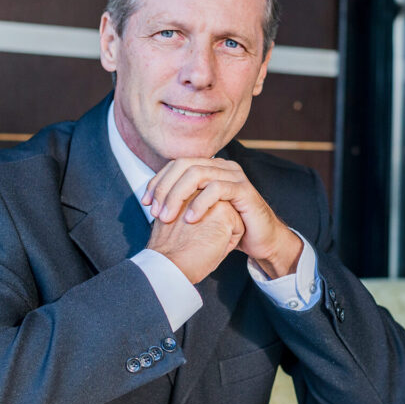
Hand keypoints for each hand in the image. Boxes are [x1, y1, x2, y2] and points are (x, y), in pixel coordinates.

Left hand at [143, 158, 302, 278]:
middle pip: (184, 165)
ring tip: (168, 216)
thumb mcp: (200, 211)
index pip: (176, 164)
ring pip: (198, 173)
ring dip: (177, 195)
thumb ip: (182, 201)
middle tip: (155, 211)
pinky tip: (190, 219)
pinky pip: (217, 188)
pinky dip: (200, 203)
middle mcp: (221, 166)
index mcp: (209, 167)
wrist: (259, 240)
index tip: (145, 202)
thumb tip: (151, 200)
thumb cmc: (228, 226)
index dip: (157, 181)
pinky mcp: (244, 190)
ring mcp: (234, 176)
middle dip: (164, 188)